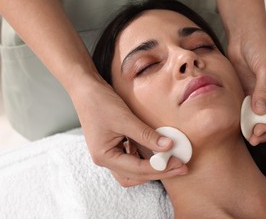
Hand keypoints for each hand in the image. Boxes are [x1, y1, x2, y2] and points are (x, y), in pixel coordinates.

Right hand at [70, 77, 187, 186]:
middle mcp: (105, 159)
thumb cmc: (100, 103)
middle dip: (159, 172)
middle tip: (180, 166)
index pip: (137, 169)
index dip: (160, 168)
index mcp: (104, 156)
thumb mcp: (126, 119)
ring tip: (171, 161)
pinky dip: (144, 158)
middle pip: (135, 175)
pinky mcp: (113, 147)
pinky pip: (131, 159)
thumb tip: (168, 146)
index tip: (179, 163)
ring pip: (132, 171)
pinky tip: (156, 152)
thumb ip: (147, 135)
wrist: (85, 89)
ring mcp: (108, 154)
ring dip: (151, 168)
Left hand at [227, 29, 265, 145]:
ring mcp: (263, 95)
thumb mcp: (265, 67)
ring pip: (260, 117)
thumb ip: (263, 90)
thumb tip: (260, 112)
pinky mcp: (250, 93)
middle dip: (264, 130)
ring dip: (254, 127)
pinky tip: (239, 126)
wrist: (243, 35)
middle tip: (252, 139)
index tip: (259, 132)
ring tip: (246, 137)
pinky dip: (245, 119)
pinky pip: (248, 110)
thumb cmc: (259, 47)